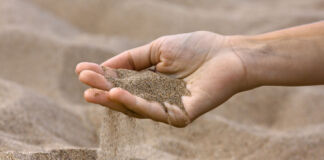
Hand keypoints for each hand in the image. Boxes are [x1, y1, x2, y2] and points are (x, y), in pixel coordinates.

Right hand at [76, 31, 247, 126]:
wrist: (229, 53)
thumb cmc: (196, 48)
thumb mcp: (157, 48)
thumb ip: (132, 59)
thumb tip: (104, 65)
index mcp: (151, 81)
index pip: (122, 81)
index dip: (103, 77)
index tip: (81, 70)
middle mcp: (157, 96)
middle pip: (126, 97)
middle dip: (103, 90)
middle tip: (83, 84)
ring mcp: (168, 107)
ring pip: (136, 107)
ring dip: (114, 99)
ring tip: (93, 92)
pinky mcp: (181, 115)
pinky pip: (155, 111)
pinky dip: (136, 103)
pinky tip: (118, 93)